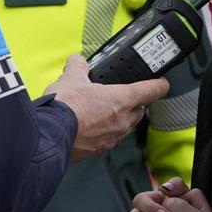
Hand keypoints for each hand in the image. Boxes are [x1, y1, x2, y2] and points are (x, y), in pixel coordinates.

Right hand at [46, 55, 168, 161]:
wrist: (49, 135)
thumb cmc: (65, 107)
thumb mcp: (71, 78)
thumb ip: (78, 67)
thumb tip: (77, 61)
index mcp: (122, 99)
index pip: (152, 91)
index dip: (159, 85)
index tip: (161, 83)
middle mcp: (122, 120)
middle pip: (139, 111)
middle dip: (135, 104)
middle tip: (123, 96)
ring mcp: (112, 137)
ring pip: (124, 126)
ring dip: (118, 119)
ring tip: (102, 112)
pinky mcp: (99, 150)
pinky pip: (109, 139)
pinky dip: (103, 132)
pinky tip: (89, 127)